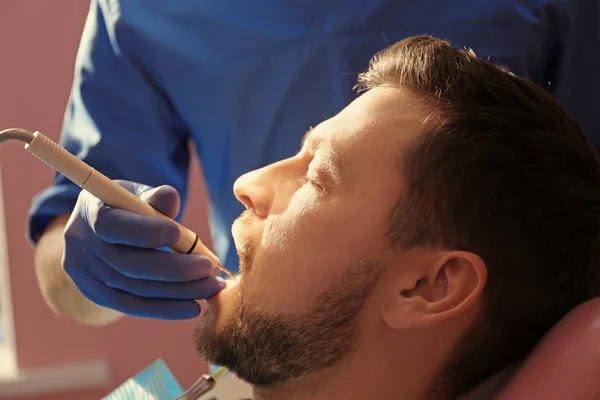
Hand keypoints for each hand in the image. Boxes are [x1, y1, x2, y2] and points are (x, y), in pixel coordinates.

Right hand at [62, 180, 224, 319]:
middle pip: (127, 264)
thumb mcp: (138, 194)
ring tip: (210, 288)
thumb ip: (154, 197)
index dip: (144, 231)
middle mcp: (81, 244)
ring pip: (134, 289)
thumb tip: (170, 197)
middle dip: (173, 269)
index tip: (178, 234)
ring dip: (177, 292)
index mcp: (90, 210)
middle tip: (208, 269)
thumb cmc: (127, 206)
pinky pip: (132, 306)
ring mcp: (85, 273)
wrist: (99, 230)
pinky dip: (165, 309)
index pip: (111, 225)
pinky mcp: (95, 294)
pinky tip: (193, 308)